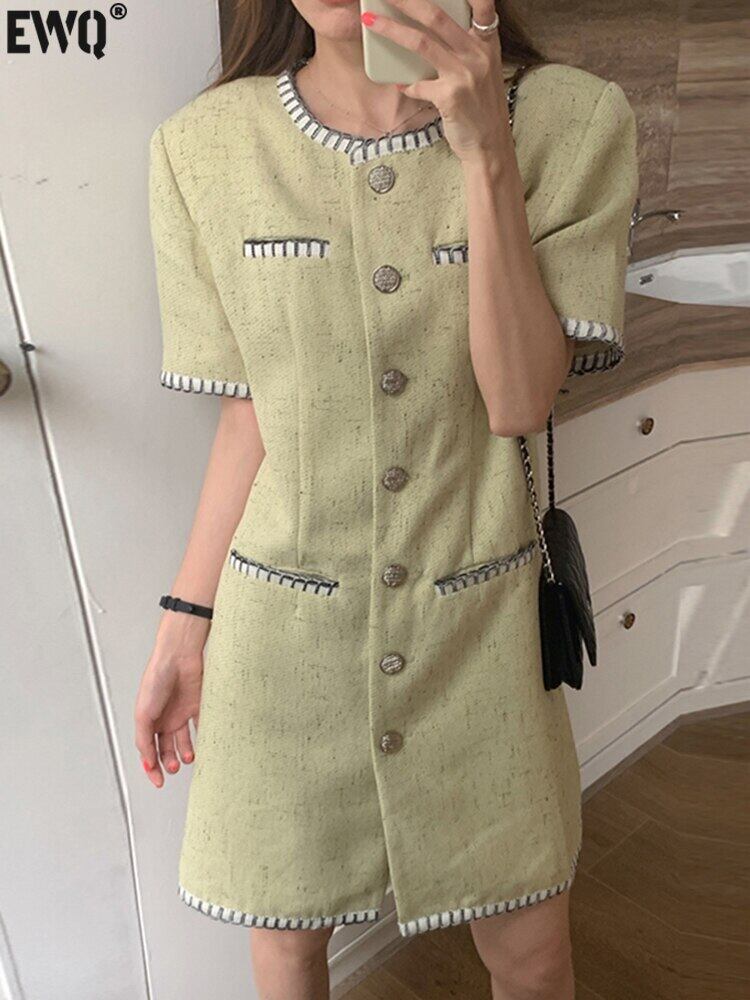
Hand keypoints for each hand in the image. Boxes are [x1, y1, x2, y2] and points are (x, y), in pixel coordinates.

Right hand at [134, 636, 203, 787]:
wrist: (179, 657)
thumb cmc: (156, 679)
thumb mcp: (143, 714)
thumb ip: (144, 740)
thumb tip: (147, 762)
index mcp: (148, 720)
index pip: (148, 750)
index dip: (152, 767)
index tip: (158, 781)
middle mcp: (165, 718)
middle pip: (166, 748)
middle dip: (170, 761)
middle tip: (175, 768)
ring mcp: (182, 712)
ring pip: (184, 740)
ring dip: (186, 752)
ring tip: (189, 758)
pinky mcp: (198, 706)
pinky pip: (202, 725)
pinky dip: (204, 736)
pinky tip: (205, 744)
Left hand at [360, 0, 511, 163]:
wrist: (489, 144)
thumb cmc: (481, 108)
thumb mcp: (482, 70)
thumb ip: (464, 49)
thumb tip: (428, 33)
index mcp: (486, 44)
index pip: (481, 5)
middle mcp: (478, 54)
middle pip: (436, 16)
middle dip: (406, 1)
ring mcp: (464, 75)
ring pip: (421, 44)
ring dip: (391, 30)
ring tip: (371, 22)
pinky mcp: (451, 97)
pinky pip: (418, 85)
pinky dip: (406, 85)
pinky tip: (401, 85)